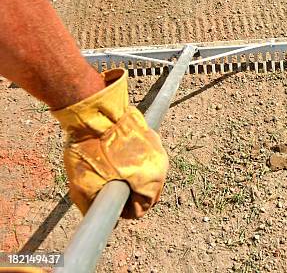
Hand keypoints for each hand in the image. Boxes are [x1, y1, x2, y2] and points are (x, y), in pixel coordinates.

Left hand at [51, 68, 168, 217]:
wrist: (95, 112)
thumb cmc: (91, 149)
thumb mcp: (84, 187)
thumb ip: (93, 208)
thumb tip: (98, 216)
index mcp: (150, 181)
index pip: (141, 209)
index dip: (122, 210)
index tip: (107, 201)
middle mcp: (161, 165)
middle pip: (148, 192)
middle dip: (131, 193)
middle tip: (108, 186)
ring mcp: (158, 148)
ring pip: (148, 173)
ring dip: (134, 176)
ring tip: (112, 168)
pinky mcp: (151, 135)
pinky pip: (146, 157)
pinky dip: (134, 160)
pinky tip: (116, 154)